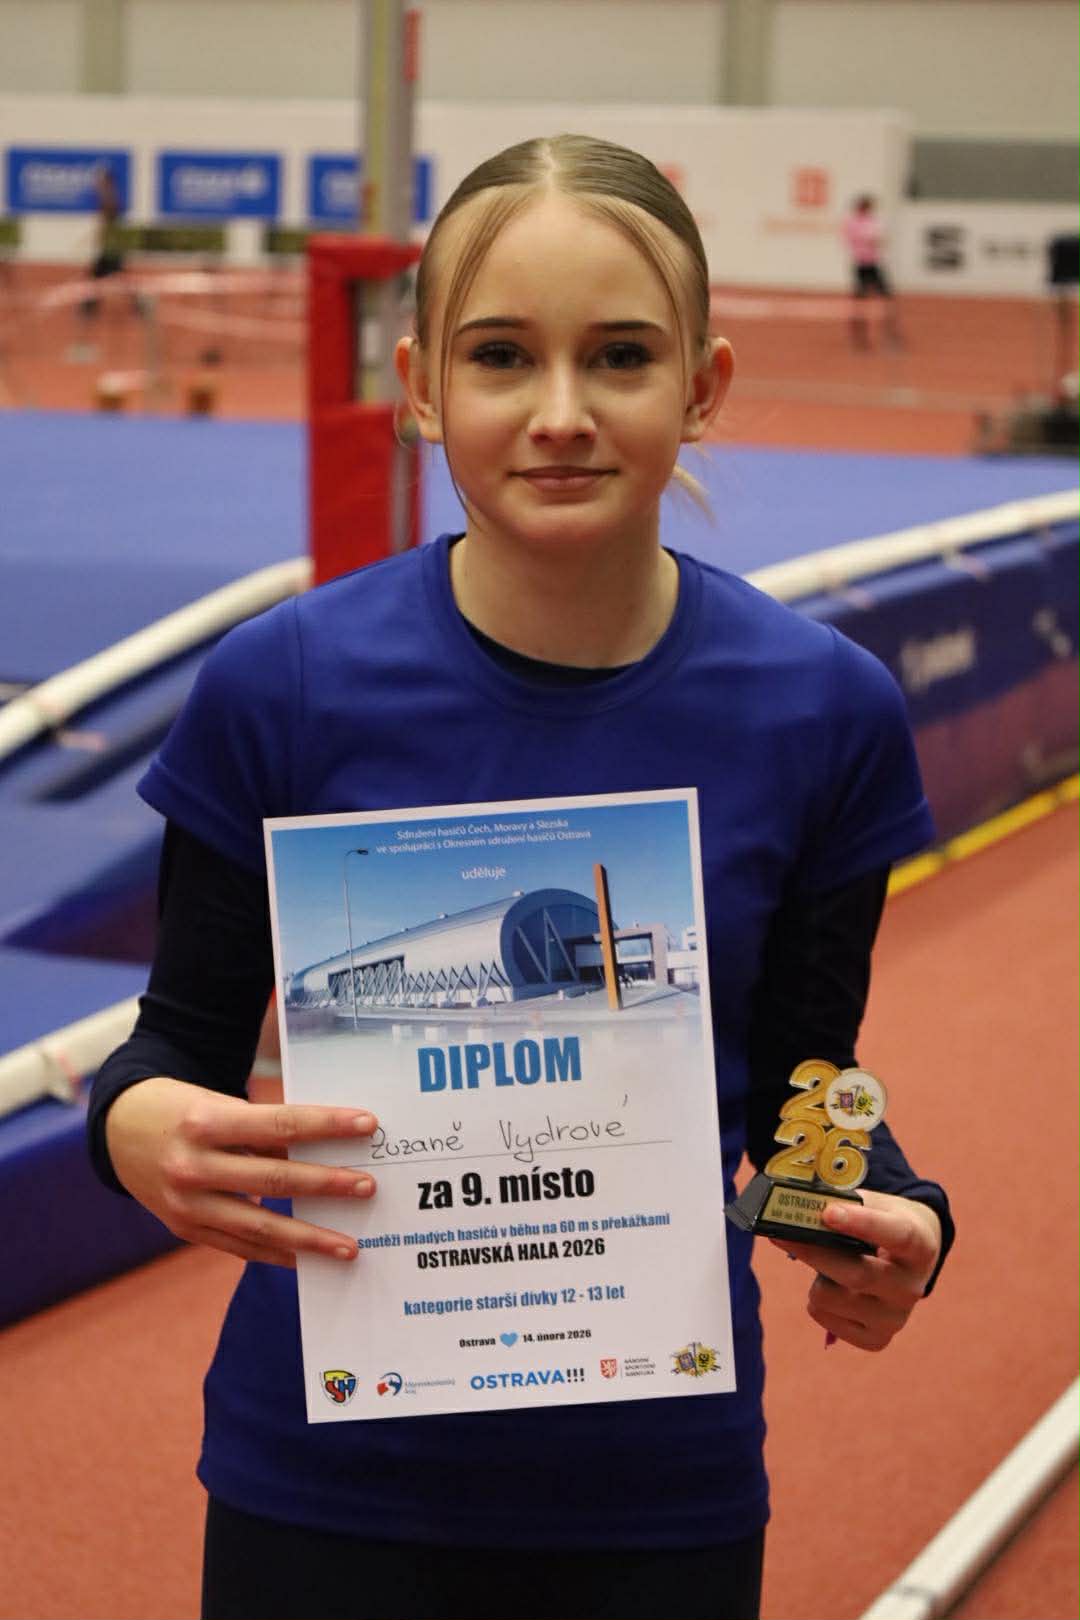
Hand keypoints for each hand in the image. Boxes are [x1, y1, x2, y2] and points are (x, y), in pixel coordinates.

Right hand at [106, 1076, 377, 1268]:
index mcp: (206, 1122)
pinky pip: (240, 1246)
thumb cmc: (184, 1110)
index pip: (280, 1122)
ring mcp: (185, 1204)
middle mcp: (192, 1166)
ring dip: (310, 1238)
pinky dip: (277, 1254)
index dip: (326, 1125)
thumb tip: (325, 1150)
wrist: (120, 1131)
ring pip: (260, 1226)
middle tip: (368, 1186)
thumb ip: (266, 1129)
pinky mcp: (184, 1228)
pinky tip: (308, 1258)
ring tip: (349, 1245)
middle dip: (326, 1184)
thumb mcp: (220, 1105)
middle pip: (274, 1178)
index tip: (367, 1125)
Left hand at [770, 1188, 941, 1351]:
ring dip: (815, 1276)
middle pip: (858, 1275)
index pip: (897, 1236)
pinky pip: (826, 1320)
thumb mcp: (877, 1205)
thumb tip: (802, 1207)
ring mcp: (895, 1319)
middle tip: (781, 1234)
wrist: (909, 1259)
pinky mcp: (875, 1340)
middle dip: (814, 1252)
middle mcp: (912, 1288)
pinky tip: (832, 1286)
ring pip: (834, 1299)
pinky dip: (817, 1301)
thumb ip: (846, 1203)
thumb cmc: (885, 1223)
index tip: (827, 1213)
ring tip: (824, 1264)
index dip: (863, 1224)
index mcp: (920, 1246)